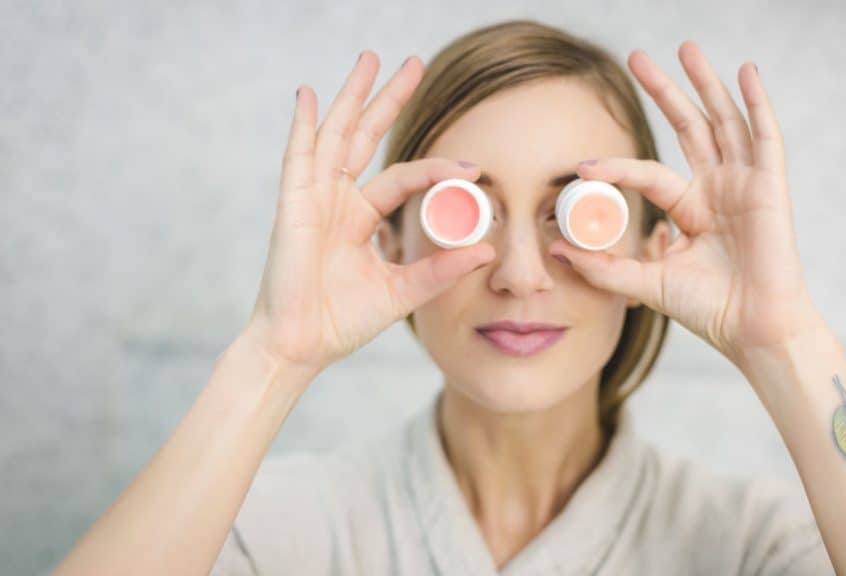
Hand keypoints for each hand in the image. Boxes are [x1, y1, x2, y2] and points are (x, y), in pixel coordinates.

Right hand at [244, 51, 494, 378]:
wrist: (304, 345)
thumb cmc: (344, 321)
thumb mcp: (403, 292)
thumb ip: (440, 270)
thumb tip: (488, 251)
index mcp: (361, 217)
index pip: (405, 177)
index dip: (438, 169)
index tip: (475, 168)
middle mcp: (338, 200)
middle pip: (367, 136)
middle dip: (389, 99)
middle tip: (413, 62)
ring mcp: (314, 198)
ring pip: (337, 135)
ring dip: (353, 97)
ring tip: (370, 60)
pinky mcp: (292, 206)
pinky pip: (298, 157)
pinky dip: (304, 126)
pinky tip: (310, 96)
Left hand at [548, 41, 824, 366]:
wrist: (751, 330)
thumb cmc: (708, 309)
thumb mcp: (646, 283)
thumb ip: (604, 266)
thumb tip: (556, 250)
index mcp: (689, 208)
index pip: (648, 172)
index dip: (616, 167)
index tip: (582, 166)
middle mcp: (716, 188)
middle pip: (688, 127)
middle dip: (664, 91)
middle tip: (636, 57)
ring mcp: (744, 184)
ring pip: (723, 121)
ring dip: (705, 83)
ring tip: (685, 47)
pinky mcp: (770, 187)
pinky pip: (765, 137)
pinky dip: (757, 103)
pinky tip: (746, 72)